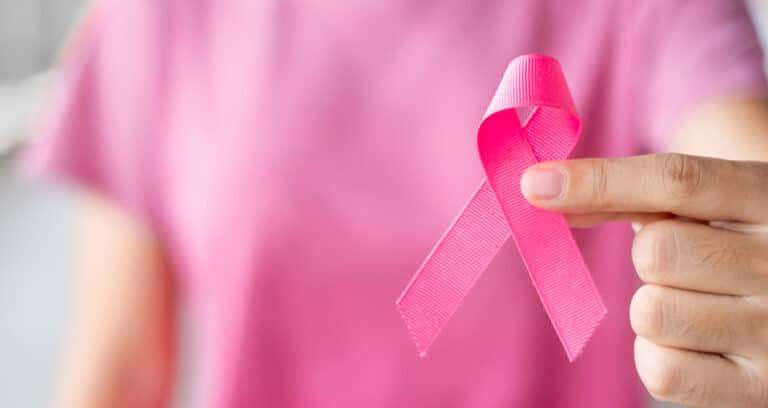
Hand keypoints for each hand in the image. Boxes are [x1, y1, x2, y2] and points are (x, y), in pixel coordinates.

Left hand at [521, 153, 767, 406]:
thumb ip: (628, 193)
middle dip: (648, 254)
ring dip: (653, 306)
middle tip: (686, 261)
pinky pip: (661, 371)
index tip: (533, 184)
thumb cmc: (728, 241)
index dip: (599, 180)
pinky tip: (696, 342)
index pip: (678, 180)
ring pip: (652, 312)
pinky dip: (658, 355)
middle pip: (656, 250)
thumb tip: (541, 192)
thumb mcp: (700, 206)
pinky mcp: (759, 390)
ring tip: (698, 302)